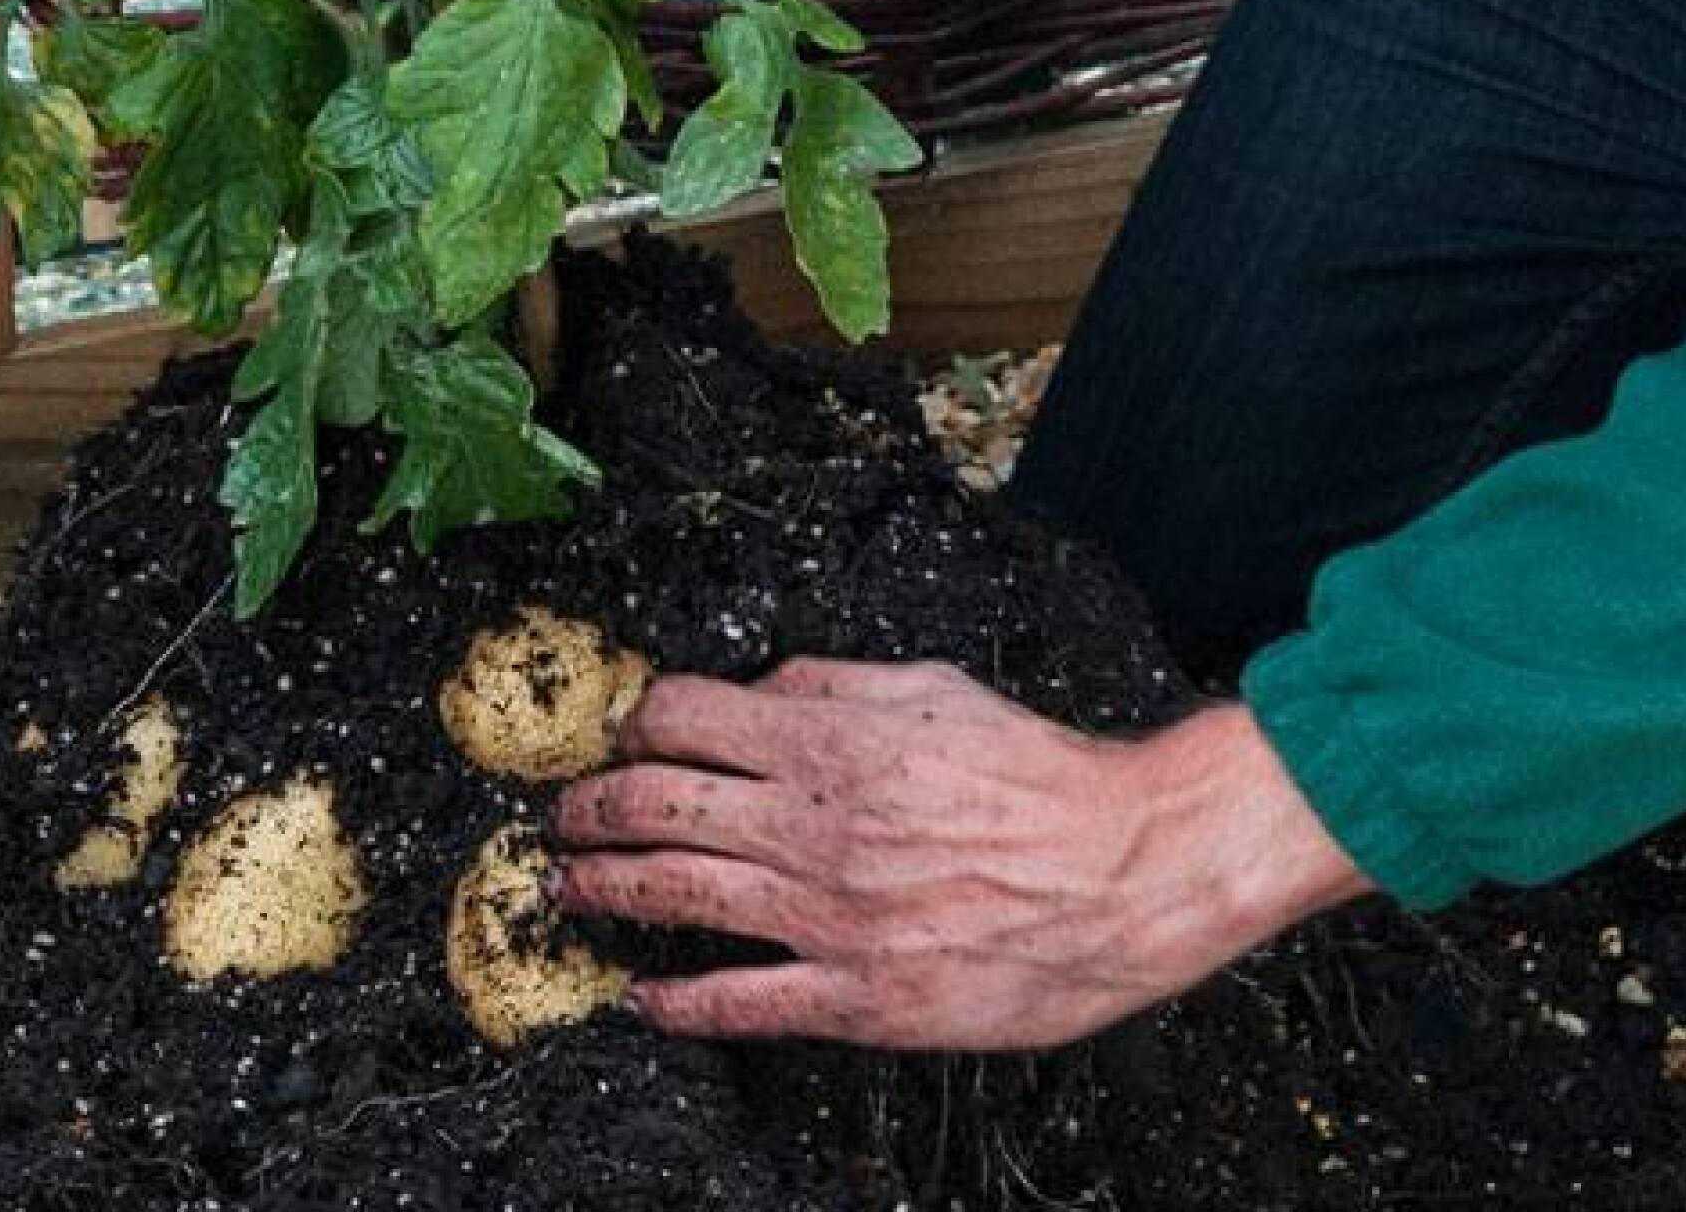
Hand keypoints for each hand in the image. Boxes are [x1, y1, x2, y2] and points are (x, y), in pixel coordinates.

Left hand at [549, 661, 1371, 1051]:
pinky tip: (642, 995)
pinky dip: (679, 1000)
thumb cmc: (1034, 773)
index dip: (636, 722)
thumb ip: (829, 684)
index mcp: (828, 742)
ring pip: (679, 895)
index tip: (620, 734)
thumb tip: (755, 687)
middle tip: (564, 814)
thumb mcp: (928, 688)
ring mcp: (828, 917)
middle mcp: (811, 825)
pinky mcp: (857, 997)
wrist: (1121, 868)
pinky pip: (742, 1002)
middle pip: (659, 804)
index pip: (685, 716)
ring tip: (569, 887)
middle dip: (592, 805)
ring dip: (607, 888)